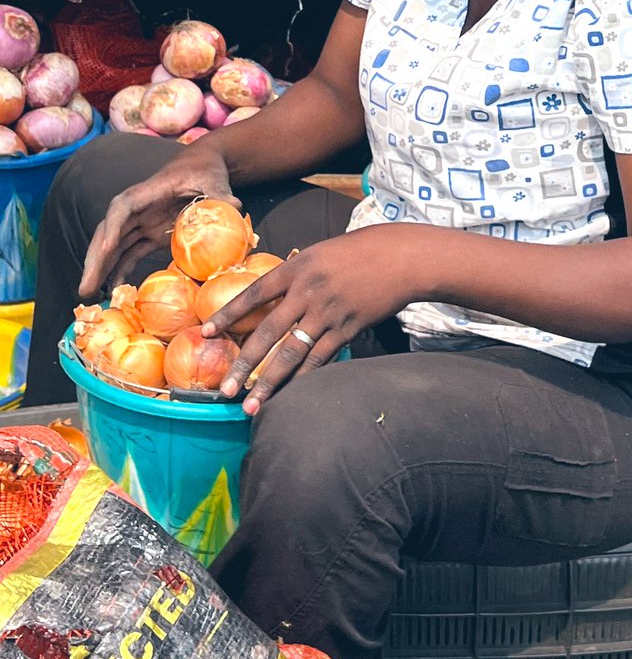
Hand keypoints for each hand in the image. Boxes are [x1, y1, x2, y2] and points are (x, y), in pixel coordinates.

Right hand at [80, 150, 237, 299]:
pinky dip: (120, 270)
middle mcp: (138, 208)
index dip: (113, 227)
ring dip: (101, 269)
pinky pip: (129, 253)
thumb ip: (220, 194)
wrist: (205, 166)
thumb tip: (236, 206)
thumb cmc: (206, 169)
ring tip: (89, 295)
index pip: (123, 207)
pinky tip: (113, 290)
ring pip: (113, 246)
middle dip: (95, 259)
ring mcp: (141, 222)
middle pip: (109, 232)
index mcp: (149, 191)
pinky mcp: (149, 233)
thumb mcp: (214, 179)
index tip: (108, 247)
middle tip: (85, 287)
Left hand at [201, 225, 414, 413]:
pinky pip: (321, 358)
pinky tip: (290, 396)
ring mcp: (328, 312)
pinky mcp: (348, 328)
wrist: (399, 257)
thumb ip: (294, 276)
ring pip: (292, 354)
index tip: (205, 333)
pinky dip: (303, 379)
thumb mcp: (319, 254)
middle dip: (244, 364)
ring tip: (251, 406)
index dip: (228, 314)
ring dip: (269, 383)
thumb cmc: (357, 252)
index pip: (253, 294)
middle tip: (225, 390)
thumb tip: (270, 299)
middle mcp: (308, 291)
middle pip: (268, 332)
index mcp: (297, 268)